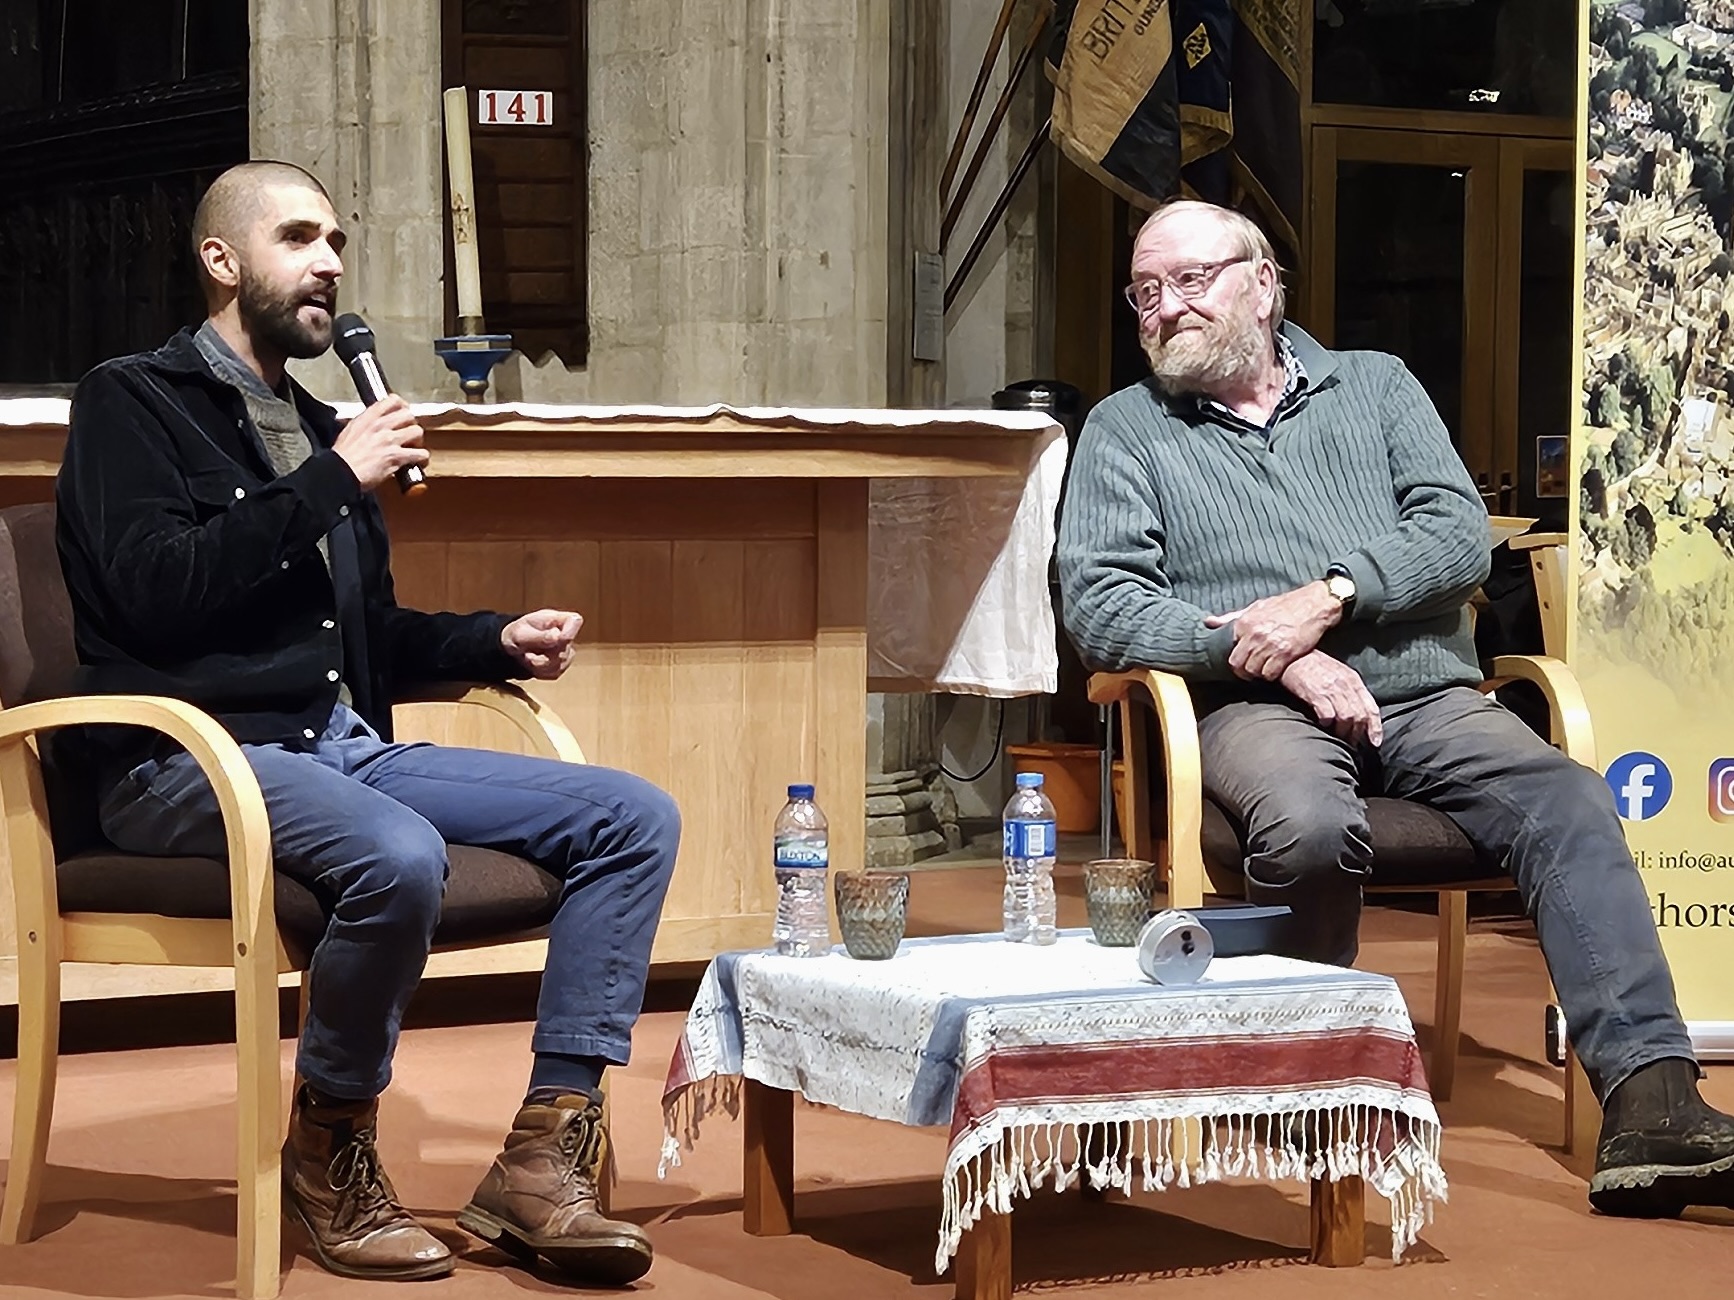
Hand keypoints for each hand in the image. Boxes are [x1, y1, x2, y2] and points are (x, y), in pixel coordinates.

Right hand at [332, 395, 427, 491]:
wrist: (339, 473)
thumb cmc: (342, 458)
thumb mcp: (349, 432)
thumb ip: (364, 425)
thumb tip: (372, 425)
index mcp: (367, 418)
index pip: (391, 401)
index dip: (402, 405)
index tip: (404, 411)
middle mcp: (379, 426)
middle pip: (408, 415)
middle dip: (411, 424)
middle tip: (409, 433)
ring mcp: (389, 440)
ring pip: (417, 431)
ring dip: (418, 441)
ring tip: (414, 447)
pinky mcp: (396, 456)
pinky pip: (420, 453)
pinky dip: (422, 458)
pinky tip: (418, 462)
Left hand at [502, 609, 582, 678]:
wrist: (511, 648)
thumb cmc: (516, 635)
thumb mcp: (520, 634)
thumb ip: (539, 636)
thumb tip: (557, 636)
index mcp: (558, 619)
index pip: (575, 621)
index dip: (570, 631)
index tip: (557, 638)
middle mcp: (566, 634)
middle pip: (565, 648)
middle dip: (544, 654)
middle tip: (527, 652)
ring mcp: (566, 651)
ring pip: (561, 664)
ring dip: (540, 664)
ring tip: (528, 657)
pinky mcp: (562, 665)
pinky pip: (555, 673)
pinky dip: (540, 672)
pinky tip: (533, 664)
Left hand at [1206, 582, 1343, 680]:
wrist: (1315, 604)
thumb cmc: (1285, 605)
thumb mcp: (1255, 607)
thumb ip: (1231, 617)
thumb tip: (1208, 622)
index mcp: (1244, 623)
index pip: (1229, 650)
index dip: (1236, 657)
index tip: (1242, 659)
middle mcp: (1254, 634)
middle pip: (1238, 665)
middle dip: (1243, 671)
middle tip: (1250, 672)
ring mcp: (1269, 645)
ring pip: (1253, 671)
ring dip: (1257, 674)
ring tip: (1263, 670)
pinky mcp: (1285, 653)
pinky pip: (1270, 674)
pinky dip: (1271, 675)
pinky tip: (1275, 670)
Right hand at [1279, 651, 1383, 746]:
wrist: (1293, 655)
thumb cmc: (1314, 665)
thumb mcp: (1338, 673)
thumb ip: (1350, 689)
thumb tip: (1358, 712)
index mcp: (1353, 680)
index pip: (1371, 708)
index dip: (1375, 728)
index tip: (1374, 742)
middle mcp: (1345, 685)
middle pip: (1360, 716)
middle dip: (1358, 734)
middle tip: (1353, 744)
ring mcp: (1331, 689)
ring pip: (1347, 718)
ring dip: (1343, 732)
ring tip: (1339, 739)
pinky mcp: (1315, 693)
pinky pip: (1328, 715)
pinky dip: (1327, 724)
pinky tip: (1323, 725)